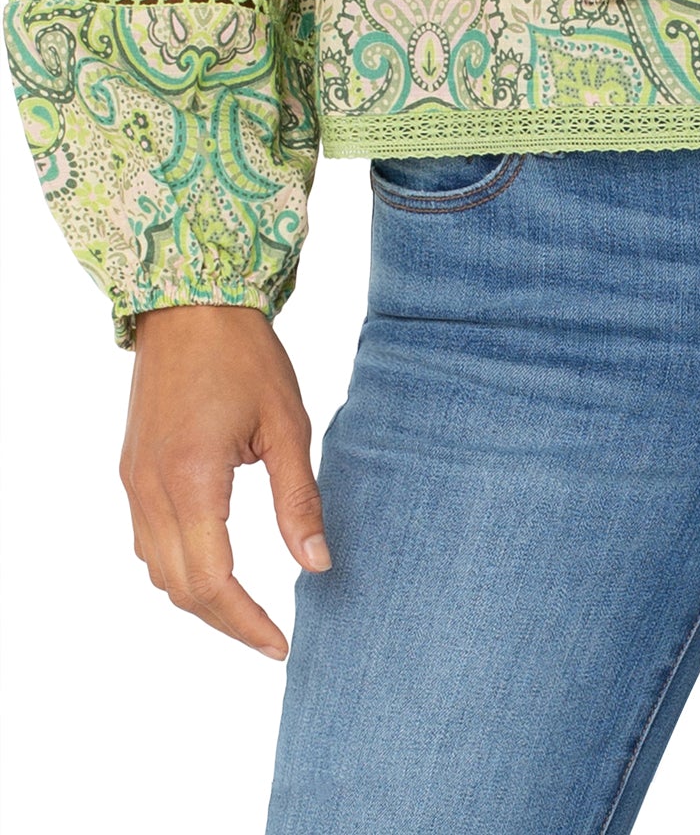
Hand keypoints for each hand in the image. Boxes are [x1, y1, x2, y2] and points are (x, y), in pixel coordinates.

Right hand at [121, 305, 331, 658]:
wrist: (189, 304)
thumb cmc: (244, 355)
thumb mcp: (286, 425)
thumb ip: (298, 500)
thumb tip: (317, 565)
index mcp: (192, 480)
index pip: (212, 582)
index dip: (245, 623)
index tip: (280, 644)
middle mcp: (151, 489)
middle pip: (180, 589)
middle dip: (225, 622)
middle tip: (269, 636)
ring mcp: (134, 481)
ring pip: (156, 570)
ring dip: (198, 599)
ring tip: (246, 609)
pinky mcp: (131, 469)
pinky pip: (146, 541)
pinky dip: (177, 566)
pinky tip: (212, 564)